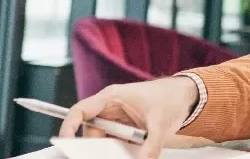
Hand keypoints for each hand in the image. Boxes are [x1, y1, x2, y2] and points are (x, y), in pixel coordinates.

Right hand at [59, 77, 199, 158]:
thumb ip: (151, 145)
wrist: (184, 97)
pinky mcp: (124, 133)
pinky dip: (121, 152)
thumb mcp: (161, 123)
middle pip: (91, 134)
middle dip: (96, 148)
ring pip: (103, 143)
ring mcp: (116, 122)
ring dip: (112, 151)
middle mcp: (109, 110)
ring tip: (128, 150)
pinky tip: (134, 152)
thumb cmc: (169, 98)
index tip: (65, 141)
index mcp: (111, 98)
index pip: (81, 111)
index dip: (69, 126)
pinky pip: (115, 146)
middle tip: (108, 154)